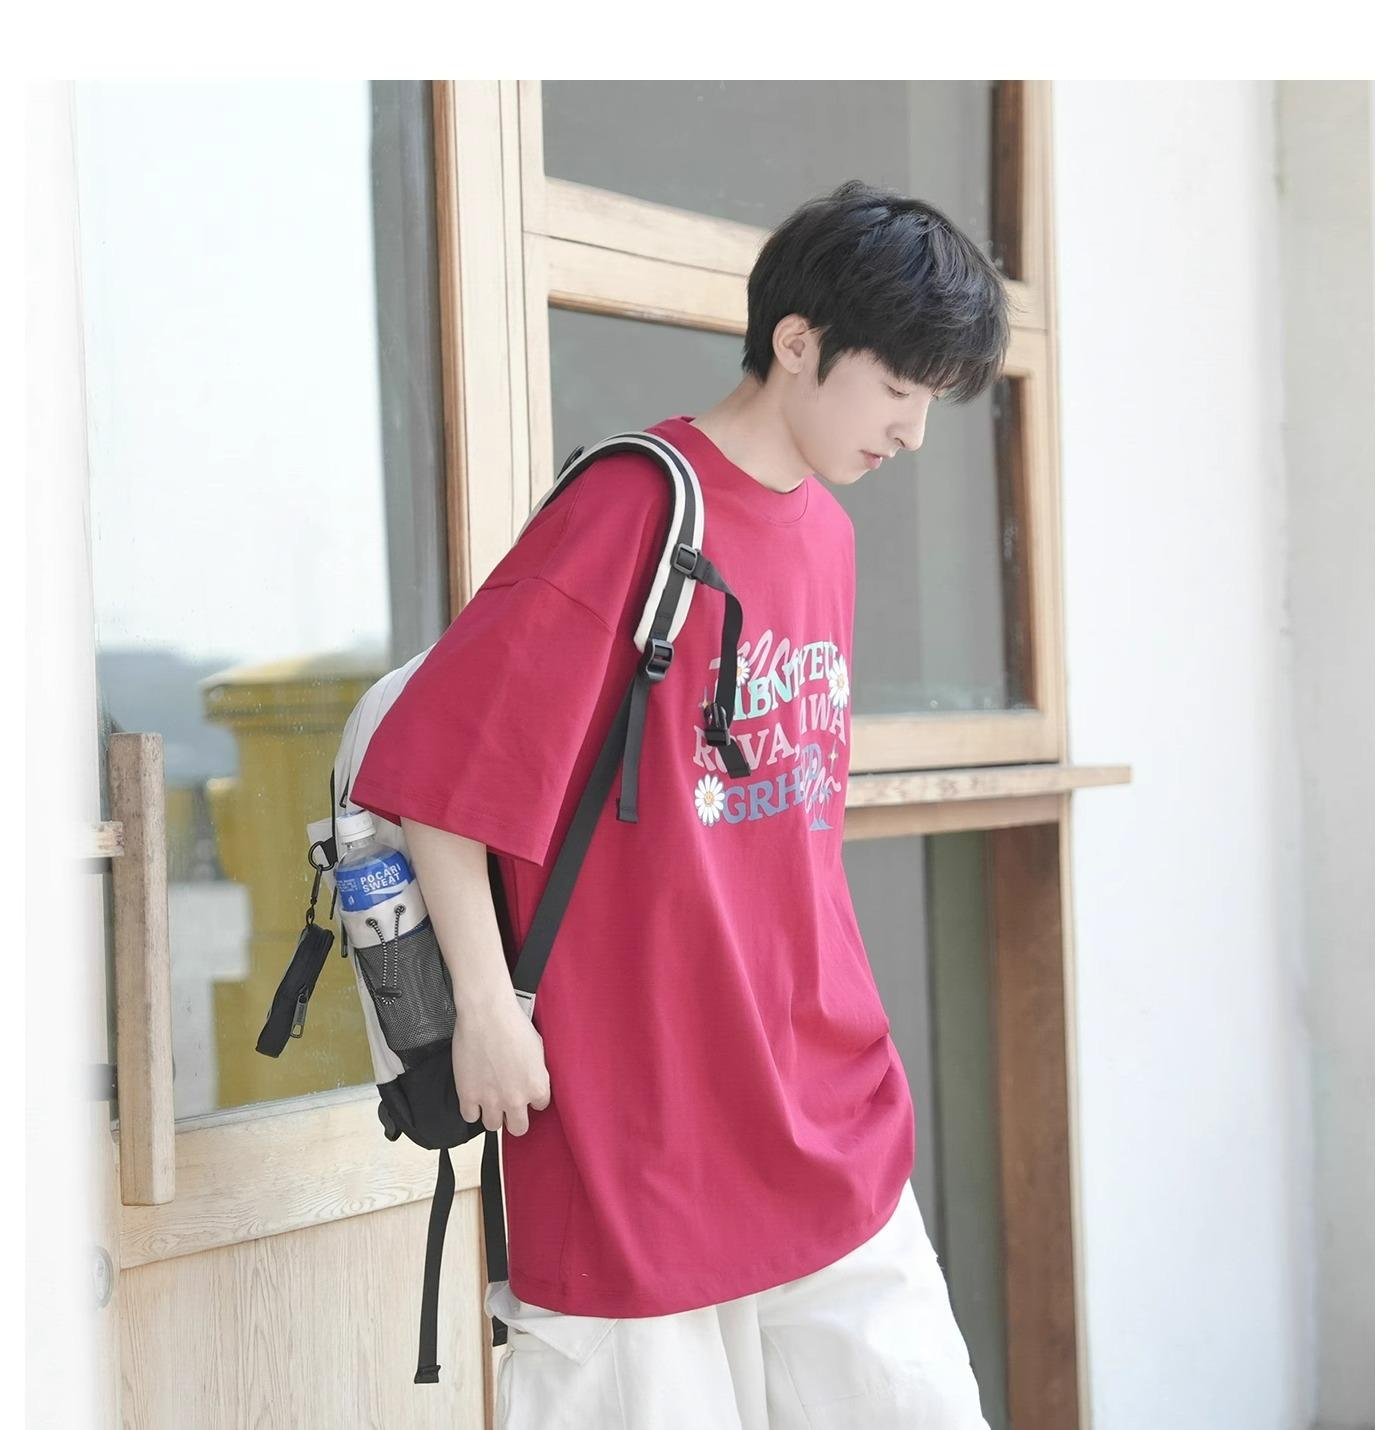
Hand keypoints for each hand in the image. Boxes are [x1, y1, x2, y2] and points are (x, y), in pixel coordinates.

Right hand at [451, 992, 551, 1136]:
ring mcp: (491, 1100)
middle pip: (519, 1128)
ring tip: (490, 1099)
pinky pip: (470, 1117)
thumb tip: (534, 1079)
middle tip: (509, 1104)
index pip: (540, 1106)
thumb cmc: (514, 1023)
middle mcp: (516, 1099)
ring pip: (494, 1126)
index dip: (532, 1098)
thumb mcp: (539, 1048)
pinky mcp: (468, 1095)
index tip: (525, 1090)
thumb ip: (538, 1071)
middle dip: (515, 1117)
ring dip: (492, 1114)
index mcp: (537, 1087)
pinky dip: (471, 1109)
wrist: (487, 1014)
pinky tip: (474, 1097)